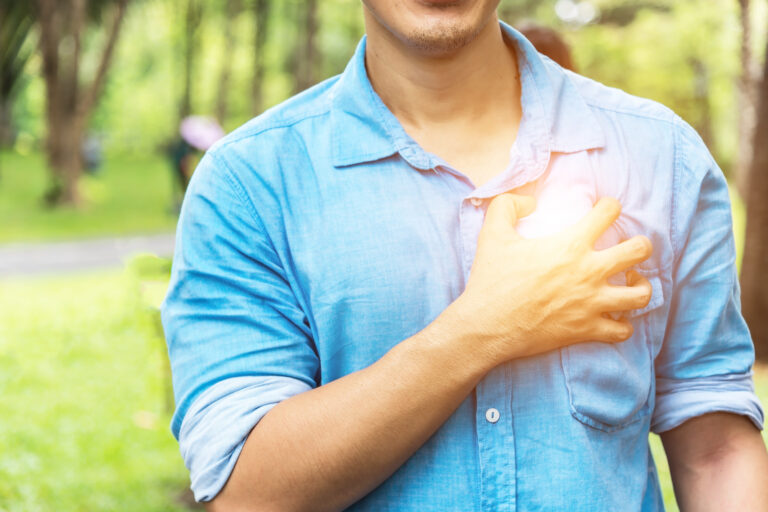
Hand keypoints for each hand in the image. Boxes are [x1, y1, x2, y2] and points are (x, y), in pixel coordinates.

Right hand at [451, 194, 652, 363]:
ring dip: (640, 286)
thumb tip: (531, 202)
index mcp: (571, 245)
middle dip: (640, 245)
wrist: (487, 325)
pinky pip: (623, 330)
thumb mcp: (492, 233)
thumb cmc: (490, 280)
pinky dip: (623, 324)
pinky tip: (613, 316)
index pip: (609, 212)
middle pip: (639, 250)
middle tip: (627, 247)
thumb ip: (508, 205)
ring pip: (641, 294)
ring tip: (629, 282)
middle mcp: (589, 272)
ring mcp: (591, 303)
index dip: (608, 206)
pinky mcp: (587, 330)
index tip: (603, 211)